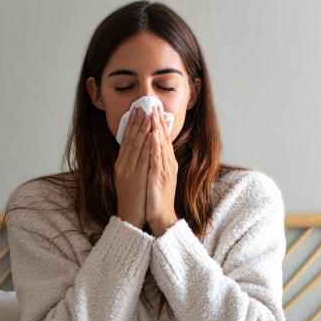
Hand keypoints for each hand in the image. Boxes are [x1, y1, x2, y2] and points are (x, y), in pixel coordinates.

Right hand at [112, 107, 152, 228]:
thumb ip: (131, 164)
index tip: (136, 111)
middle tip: (141, 107)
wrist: (130, 217)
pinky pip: (143, 158)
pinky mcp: (137, 177)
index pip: (126, 141)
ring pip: (136, 146)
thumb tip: (136, 151)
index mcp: (121, 165)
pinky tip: (151, 135)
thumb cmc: (132, 199)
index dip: (131, 125)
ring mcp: (129, 171)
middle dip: (136, 122)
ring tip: (147, 115)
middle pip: (130, 140)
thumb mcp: (128, 179)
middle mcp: (123, 165)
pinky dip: (147, 145)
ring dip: (142, 129)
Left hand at [146, 106, 178, 236]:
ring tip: (153, 114)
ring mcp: (165, 169)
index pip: (163, 139)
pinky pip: (157, 158)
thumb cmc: (157, 197)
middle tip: (153, 104)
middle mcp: (168, 163)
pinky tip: (152, 134)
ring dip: (157, 128)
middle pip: (163, 138)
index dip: (159, 124)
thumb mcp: (157, 176)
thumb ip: (156, 162)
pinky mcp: (159, 176)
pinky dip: (155, 145)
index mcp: (167, 163)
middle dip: (158, 121)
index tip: (154, 109)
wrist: (161, 216)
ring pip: (161, 145)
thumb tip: (151, 150)